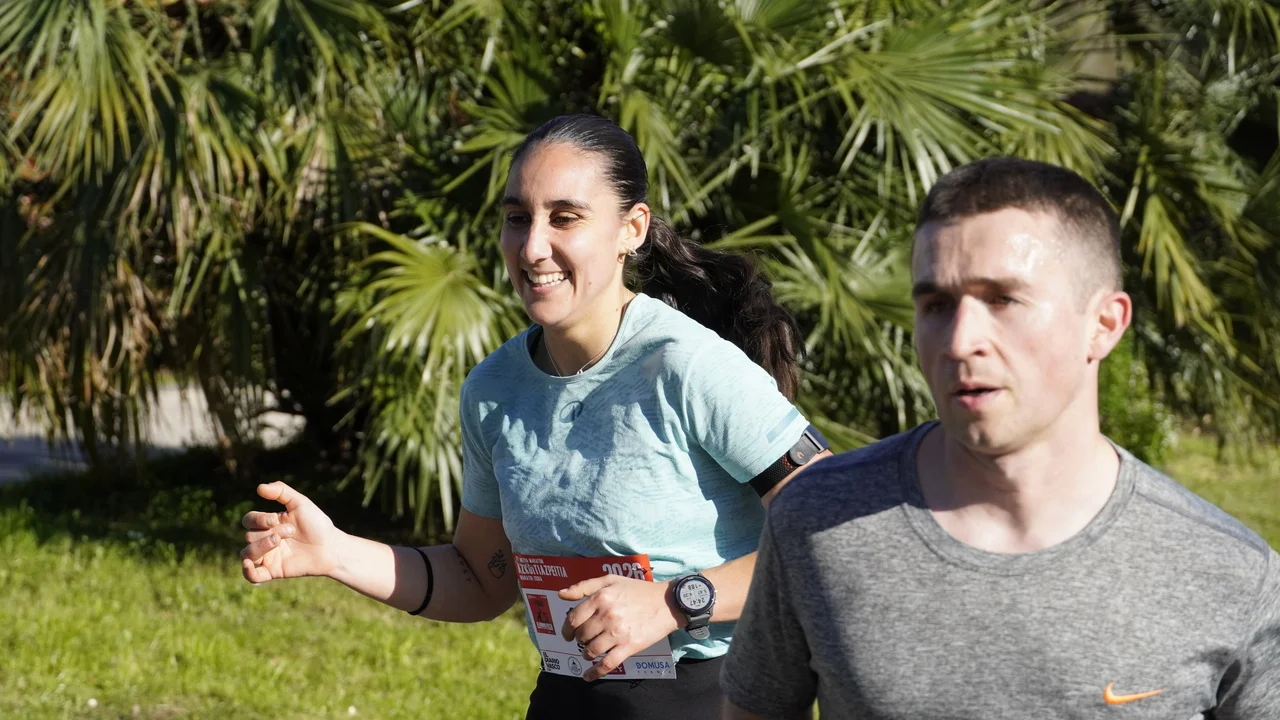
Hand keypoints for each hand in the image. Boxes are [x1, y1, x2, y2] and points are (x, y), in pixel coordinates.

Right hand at [239, 481, 342, 582]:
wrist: (331, 547)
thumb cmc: (317, 524)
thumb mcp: (300, 503)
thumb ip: (281, 491)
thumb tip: (259, 487)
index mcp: (269, 524)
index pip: (249, 520)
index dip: (258, 519)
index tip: (276, 518)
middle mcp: (265, 539)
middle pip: (249, 535)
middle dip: (267, 533)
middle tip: (290, 533)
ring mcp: (268, 556)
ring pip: (246, 554)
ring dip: (259, 547)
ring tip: (278, 542)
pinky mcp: (273, 571)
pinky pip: (251, 576)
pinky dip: (247, 571)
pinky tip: (250, 564)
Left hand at [559, 574, 682, 680]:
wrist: (667, 602)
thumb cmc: (638, 590)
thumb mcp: (611, 580)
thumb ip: (584, 586)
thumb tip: (561, 594)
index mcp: (601, 597)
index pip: (573, 618)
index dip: (567, 629)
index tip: (568, 634)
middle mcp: (606, 615)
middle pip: (581, 635)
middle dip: (580, 640)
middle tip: (585, 639)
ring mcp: (617, 632)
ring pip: (591, 650)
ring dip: (587, 654)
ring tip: (590, 652)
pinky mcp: (629, 647)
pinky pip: (606, 664)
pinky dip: (594, 673)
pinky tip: (588, 676)